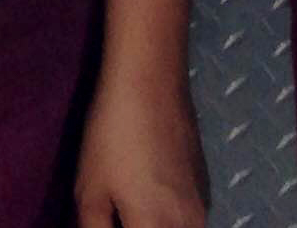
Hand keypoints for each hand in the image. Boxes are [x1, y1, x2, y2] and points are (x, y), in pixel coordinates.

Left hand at [74, 71, 206, 227]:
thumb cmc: (112, 137)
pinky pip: (188, 219)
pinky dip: (169, 217)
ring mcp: (202, 207)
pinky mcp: (206, 187)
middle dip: (136, 226)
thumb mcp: (90, 191)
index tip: (107, 218)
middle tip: (115, 213)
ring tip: (128, 203)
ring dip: (153, 223)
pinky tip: (147, 191)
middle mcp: (189, 226)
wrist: (151, 82)